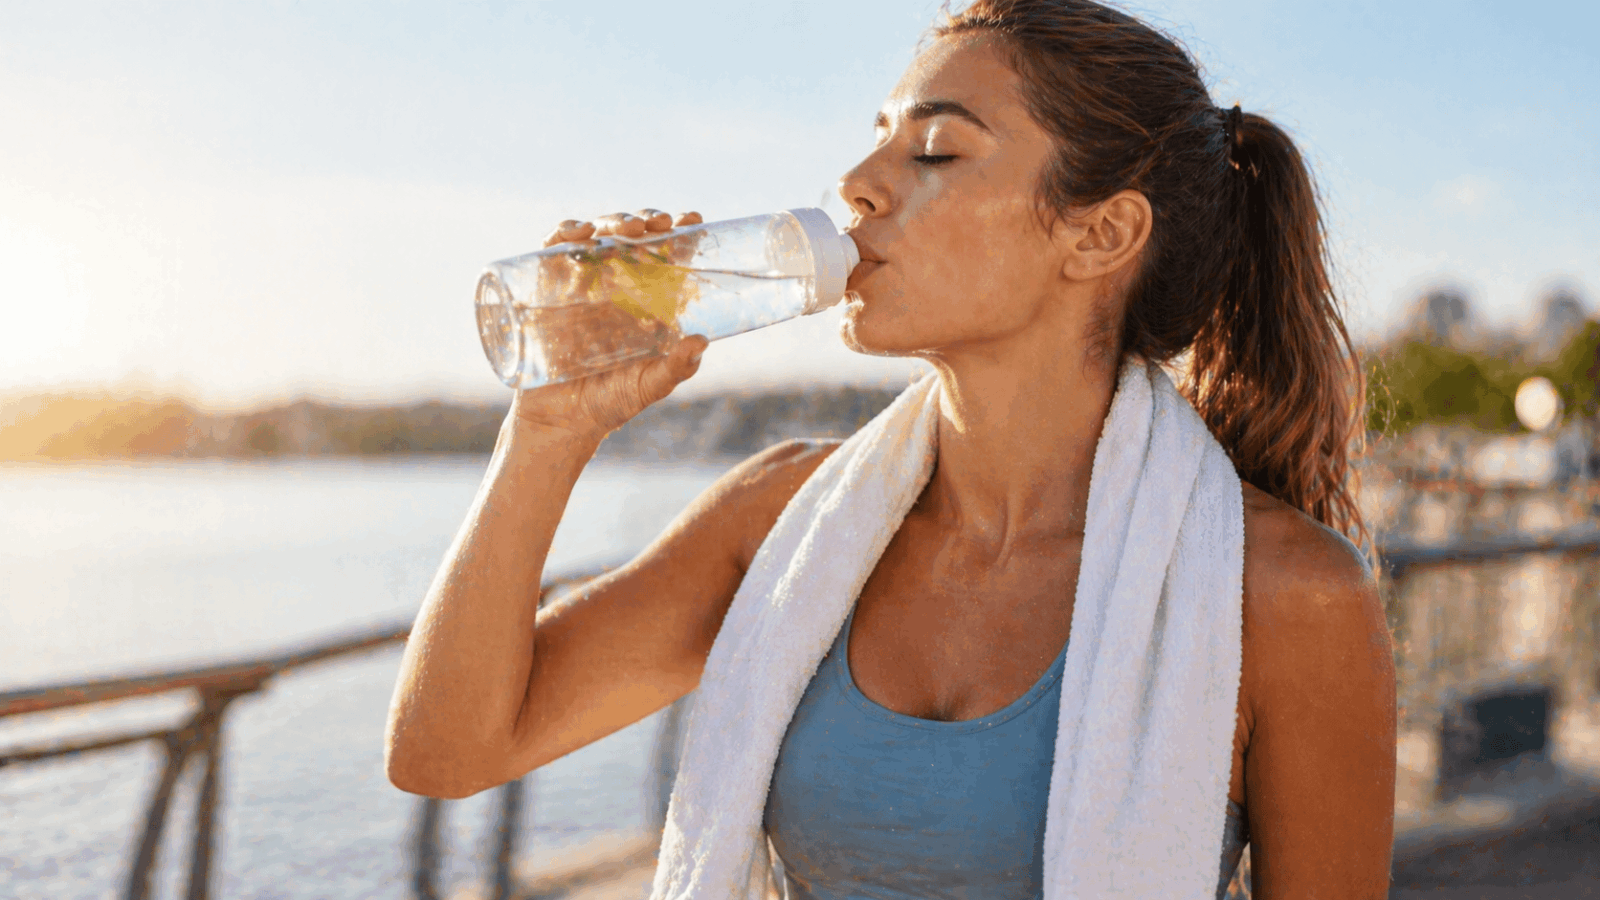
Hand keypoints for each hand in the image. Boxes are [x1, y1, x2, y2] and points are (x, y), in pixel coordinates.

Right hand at [510, 208, 709, 438]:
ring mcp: (581, 285)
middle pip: (633, 239)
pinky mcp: (548, 289)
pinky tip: (580, 233)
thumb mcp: (647, 387)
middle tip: (660, 223)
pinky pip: (554, 250)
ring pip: (598, 237)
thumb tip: (700, 342)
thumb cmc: (609, 404)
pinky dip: (566, 233)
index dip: (679, 233)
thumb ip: (675, 369)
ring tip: (629, 229)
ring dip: (612, 222)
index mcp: (645, 302)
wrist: (559, 422)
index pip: (665, 257)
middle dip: (647, 222)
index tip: (692, 220)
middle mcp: (615, 287)